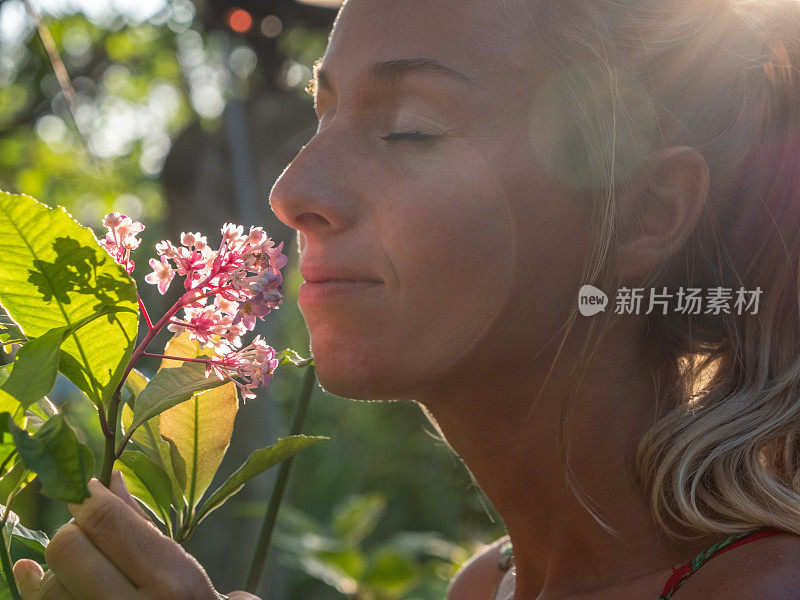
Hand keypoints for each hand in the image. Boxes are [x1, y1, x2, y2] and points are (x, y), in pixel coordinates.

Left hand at [12, 470, 260, 599]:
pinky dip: (32, 587)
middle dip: (75, 532)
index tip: (87, 486)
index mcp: (172, 584)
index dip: (88, 495)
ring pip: (47, 584)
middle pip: (68, 548)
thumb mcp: (184, 571)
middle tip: (92, 531)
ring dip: (58, 564)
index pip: (106, 522)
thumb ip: (143, 528)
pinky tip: (30, 573)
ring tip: (79, 559)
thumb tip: (110, 480)